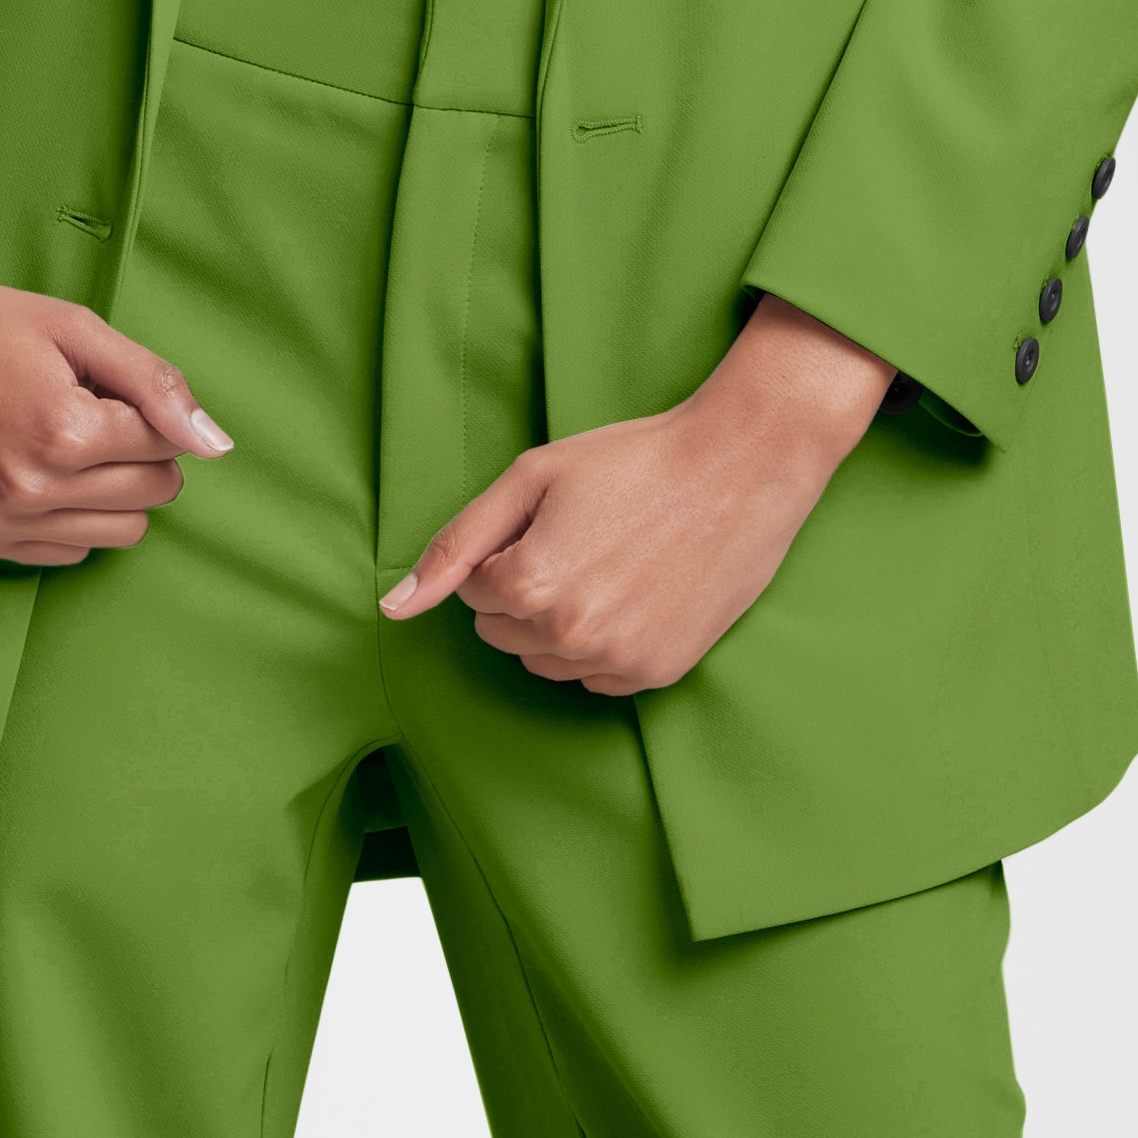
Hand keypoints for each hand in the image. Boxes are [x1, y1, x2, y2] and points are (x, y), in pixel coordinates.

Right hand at [0, 210, 232, 565]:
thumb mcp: (75, 328)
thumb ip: (154, 383)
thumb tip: (215, 445)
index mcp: (65, 429)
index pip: (166, 445)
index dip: (146, 411)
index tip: (105, 388)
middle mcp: (32, 487)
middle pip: (152, 494)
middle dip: (140, 452)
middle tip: (92, 415)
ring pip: (119, 533)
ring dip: (112, 491)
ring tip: (66, 446)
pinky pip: (66, 554)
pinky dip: (69, 519)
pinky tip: (37, 475)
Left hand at [381, 299, 891, 693]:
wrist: (742, 468)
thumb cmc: (636, 460)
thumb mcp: (532, 478)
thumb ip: (456, 545)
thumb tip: (395, 608)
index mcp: (529, 585)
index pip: (474, 593)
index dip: (507, 551)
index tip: (553, 520)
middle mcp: (571, 637)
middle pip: (504, 633)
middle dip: (526, 592)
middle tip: (584, 539)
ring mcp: (619, 661)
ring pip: (546, 662)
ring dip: (561, 623)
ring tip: (611, 564)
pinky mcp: (659, 673)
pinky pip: (597, 677)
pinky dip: (604, 644)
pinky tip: (638, 593)